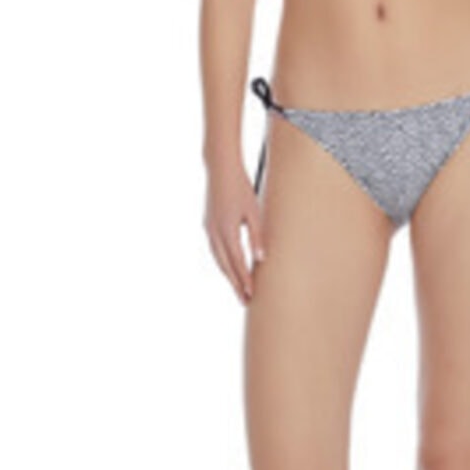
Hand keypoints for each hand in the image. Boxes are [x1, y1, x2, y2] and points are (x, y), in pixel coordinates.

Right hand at [204, 162, 264, 304]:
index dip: (245, 280)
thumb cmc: (241, 188)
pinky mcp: (208, 225)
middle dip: (236, 284)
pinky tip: (229, 267)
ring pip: (218, 260)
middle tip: (246, 300)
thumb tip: (261, 259)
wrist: (220, 169)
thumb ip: (257, 236)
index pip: (237, 262)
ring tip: (239, 289)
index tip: (252, 295)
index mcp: (227, 230)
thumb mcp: (254, 212)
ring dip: (229, 276)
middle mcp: (215, 233)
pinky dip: (223, 263)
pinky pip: (215, 250)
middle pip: (226, 266)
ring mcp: (209, 229)